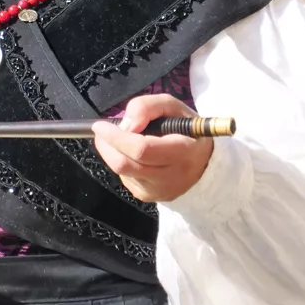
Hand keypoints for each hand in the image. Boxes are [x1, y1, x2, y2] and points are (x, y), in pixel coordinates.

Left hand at [92, 94, 213, 203]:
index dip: (116, 137)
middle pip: (125, 164)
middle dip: (106, 145)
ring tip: (117, 139)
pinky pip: (125, 178)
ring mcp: (158, 190)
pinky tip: (130, 154)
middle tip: (101, 131)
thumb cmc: (186, 131)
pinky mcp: (148, 196)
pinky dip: (121, 162)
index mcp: (182, 152)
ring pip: (121, 171)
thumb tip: (125, 125)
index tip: (101, 125)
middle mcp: (171, 176)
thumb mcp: (173, 107)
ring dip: (111, 153)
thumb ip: (147, 107)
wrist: (203, 165)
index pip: (141, 149)